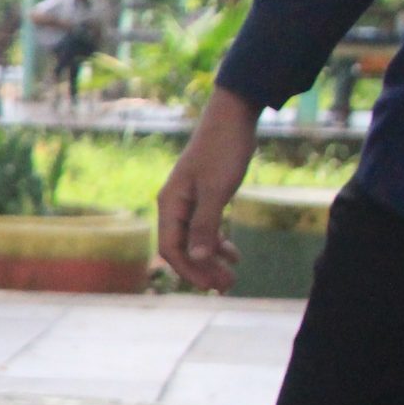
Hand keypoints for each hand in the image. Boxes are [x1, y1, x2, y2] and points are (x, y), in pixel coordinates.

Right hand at [157, 87, 259, 290]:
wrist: (233, 117)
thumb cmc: (223, 150)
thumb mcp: (216, 190)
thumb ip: (204, 225)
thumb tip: (194, 259)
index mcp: (170, 204)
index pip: (171, 248)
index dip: (190, 271)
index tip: (213, 286)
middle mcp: (173, 205)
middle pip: (181, 249)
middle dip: (202, 270)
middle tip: (227, 287)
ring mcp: (187, 201)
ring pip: (193, 241)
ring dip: (210, 260)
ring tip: (232, 276)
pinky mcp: (202, 196)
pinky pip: (203, 228)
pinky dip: (217, 243)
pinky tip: (233, 253)